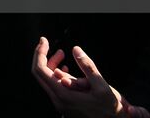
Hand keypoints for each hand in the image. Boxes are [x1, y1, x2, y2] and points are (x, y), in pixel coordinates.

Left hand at [31, 37, 149, 117]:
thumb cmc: (110, 109)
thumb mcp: (102, 86)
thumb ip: (87, 66)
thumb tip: (76, 49)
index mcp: (63, 95)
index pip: (40, 70)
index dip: (40, 52)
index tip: (44, 40)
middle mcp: (57, 100)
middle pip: (40, 74)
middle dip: (44, 57)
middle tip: (52, 46)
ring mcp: (60, 104)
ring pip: (47, 80)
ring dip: (51, 65)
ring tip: (61, 55)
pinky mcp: (65, 105)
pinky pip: (54, 86)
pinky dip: (57, 75)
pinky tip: (65, 69)